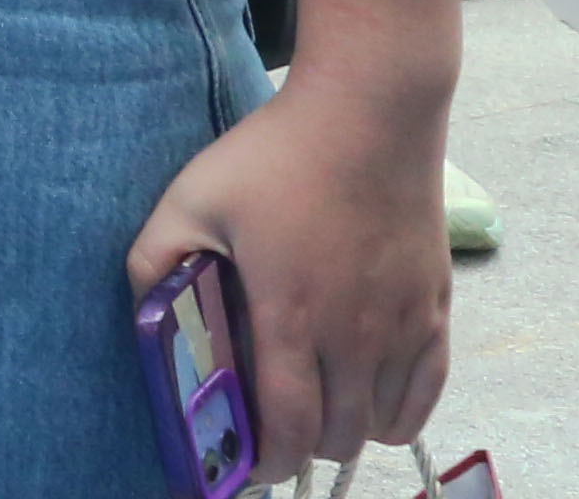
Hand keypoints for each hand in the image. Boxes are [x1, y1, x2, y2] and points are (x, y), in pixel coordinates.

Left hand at [125, 73, 450, 475]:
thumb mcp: (192, 197)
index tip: (245, 464)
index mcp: (290, 315)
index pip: (288, 429)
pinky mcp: (437, 310)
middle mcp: (356, 334)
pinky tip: (368, 394)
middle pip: (337, 436)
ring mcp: (404, 326)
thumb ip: (155, 259)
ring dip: (346, 428)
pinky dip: (397, 410)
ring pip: (383, 423)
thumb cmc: (276, 155)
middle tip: (271, 425)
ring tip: (314, 403)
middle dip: (300, 445)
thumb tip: (141, 310)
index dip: (267, 461)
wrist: (370, 114)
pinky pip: (426, 393)